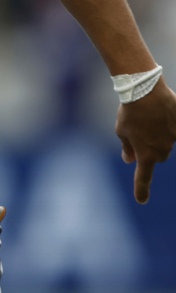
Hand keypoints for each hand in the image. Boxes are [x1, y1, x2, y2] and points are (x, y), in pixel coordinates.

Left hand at [116, 78, 175, 203]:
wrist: (146, 91)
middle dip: (149, 149)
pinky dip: (168, 126)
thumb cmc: (130, 112)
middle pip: (157, 156)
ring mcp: (174, 139)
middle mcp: (162, 150)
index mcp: (146, 155)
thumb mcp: (122, 131)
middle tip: (138, 132)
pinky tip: (161, 115)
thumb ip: (127, 147)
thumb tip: (129, 159)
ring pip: (167, 144)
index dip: (142, 190)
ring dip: (158, 137)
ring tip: (147, 118)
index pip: (143, 177)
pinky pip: (174, 131)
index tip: (141, 201)